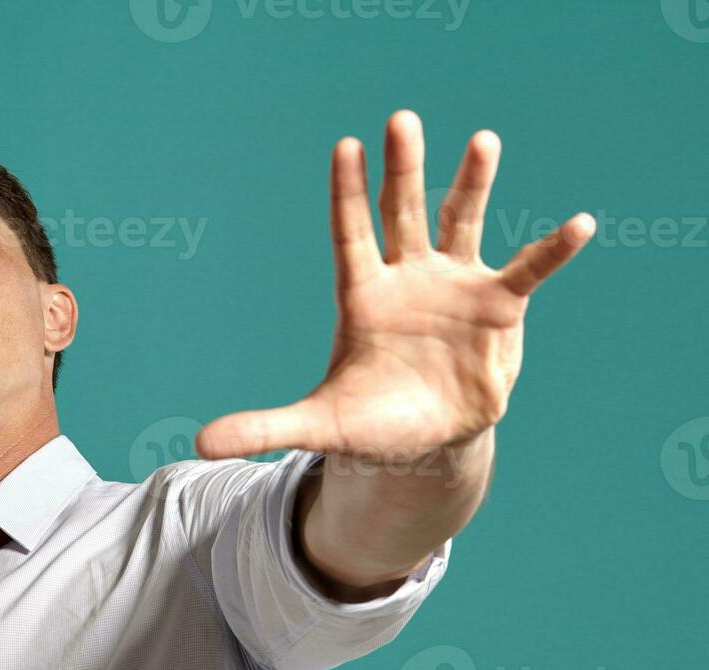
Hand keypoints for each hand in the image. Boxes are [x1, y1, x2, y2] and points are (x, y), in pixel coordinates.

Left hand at [195, 110, 594, 461]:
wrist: (426, 439)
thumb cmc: (370, 421)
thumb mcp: (317, 426)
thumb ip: (263, 427)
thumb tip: (197, 443)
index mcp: (363, 298)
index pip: (351, 235)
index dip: (349, 195)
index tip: (344, 147)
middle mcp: (408, 280)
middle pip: (403, 213)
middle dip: (403, 169)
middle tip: (400, 119)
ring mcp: (454, 287)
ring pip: (461, 224)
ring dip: (471, 184)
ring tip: (483, 140)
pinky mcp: (496, 308)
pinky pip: (526, 271)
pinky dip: (551, 250)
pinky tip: (578, 224)